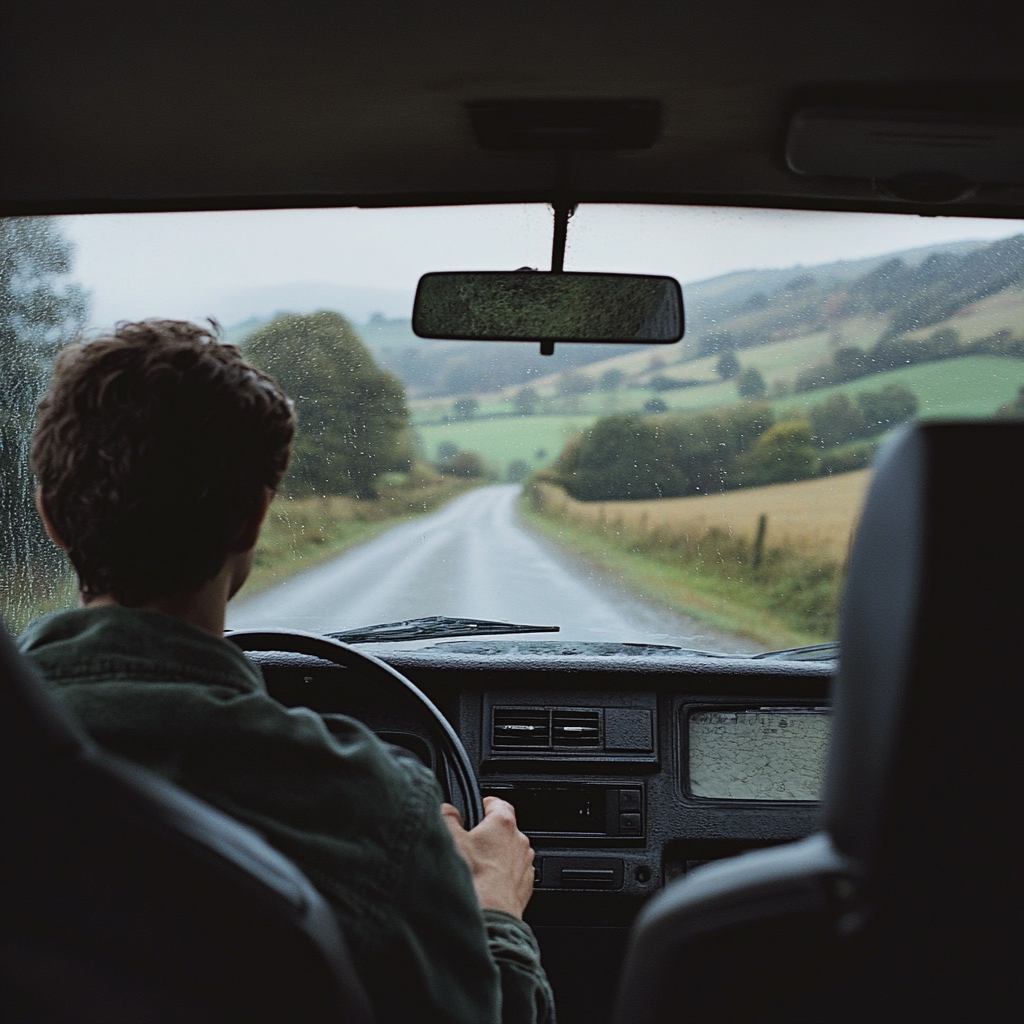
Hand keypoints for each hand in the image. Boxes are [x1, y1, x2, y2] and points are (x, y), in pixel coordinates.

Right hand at [441, 796, 534, 918]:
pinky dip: (499, 877)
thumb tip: (447, 810)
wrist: (489, 920)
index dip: (481, 806)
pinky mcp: (525, 887)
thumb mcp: (450, 840)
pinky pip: (511, 875)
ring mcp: (525, 865)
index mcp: (504, 823)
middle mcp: (520, 841)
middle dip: (484, 836)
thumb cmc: (474, 880)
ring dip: (493, 858)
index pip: (496, 802)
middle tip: (466, 847)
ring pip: (506, 853)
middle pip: (501, 829)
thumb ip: (447, 816)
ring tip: (473, 870)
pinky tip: (483, 886)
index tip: (472, 812)